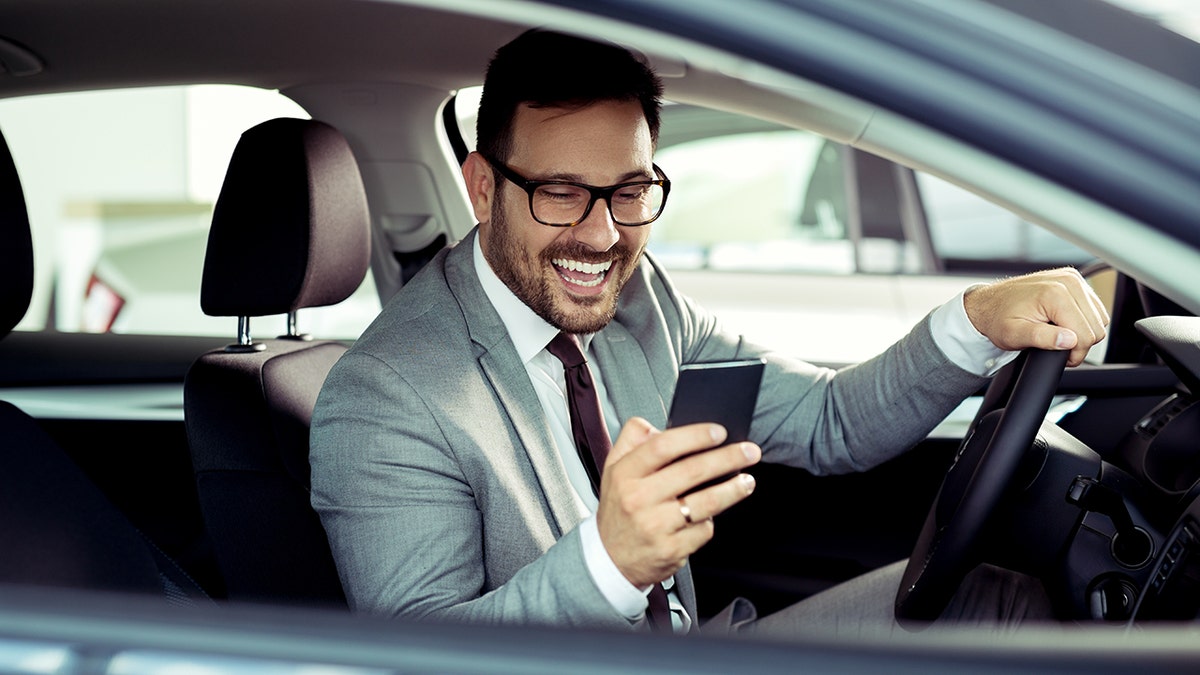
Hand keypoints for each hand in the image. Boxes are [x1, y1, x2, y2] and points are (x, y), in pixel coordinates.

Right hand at [594, 417, 759, 587]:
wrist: (610, 561)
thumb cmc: (618, 511)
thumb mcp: (612, 470)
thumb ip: (631, 441)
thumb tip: (656, 426)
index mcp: (625, 474)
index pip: (663, 446)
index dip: (695, 436)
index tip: (718, 432)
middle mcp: (638, 499)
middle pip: (692, 471)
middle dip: (728, 458)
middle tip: (749, 452)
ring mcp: (655, 526)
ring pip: (706, 502)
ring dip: (733, 489)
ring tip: (746, 481)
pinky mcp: (671, 549)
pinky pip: (703, 529)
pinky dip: (711, 521)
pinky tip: (712, 515)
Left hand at [964, 267, 1109, 366]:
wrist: (988, 303)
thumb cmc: (998, 318)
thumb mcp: (1014, 334)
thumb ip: (1042, 338)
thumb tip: (1069, 341)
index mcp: (1056, 293)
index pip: (1086, 335)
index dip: (1074, 353)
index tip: (1057, 355)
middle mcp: (1068, 281)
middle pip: (1097, 327)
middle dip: (1079, 343)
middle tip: (1054, 344)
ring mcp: (1073, 278)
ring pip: (1099, 318)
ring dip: (1082, 331)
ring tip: (1056, 332)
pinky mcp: (1074, 280)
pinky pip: (1094, 308)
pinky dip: (1082, 320)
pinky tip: (1061, 322)